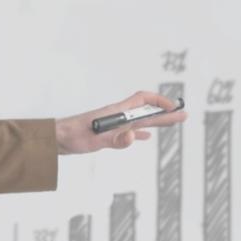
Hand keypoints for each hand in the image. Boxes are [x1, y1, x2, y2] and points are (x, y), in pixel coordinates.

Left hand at [54, 91, 185, 154]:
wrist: (57, 138)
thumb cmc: (73, 135)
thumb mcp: (96, 140)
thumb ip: (116, 139)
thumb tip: (134, 136)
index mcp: (116, 112)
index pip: (142, 101)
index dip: (159, 102)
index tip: (173, 108)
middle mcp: (117, 116)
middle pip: (145, 112)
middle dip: (165, 113)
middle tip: (184, 115)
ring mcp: (113, 125)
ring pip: (139, 122)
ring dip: (156, 122)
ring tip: (172, 123)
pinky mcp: (107, 134)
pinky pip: (129, 132)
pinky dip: (140, 134)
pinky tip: (145, 137)